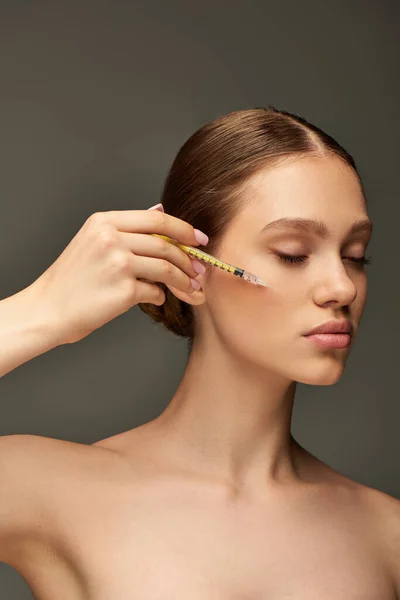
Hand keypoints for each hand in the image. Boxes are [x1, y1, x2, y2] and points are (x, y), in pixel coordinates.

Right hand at [31, 208, 207, 344]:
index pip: (157, 219)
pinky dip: (160, 296)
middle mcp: (111, 238)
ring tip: (190, 287)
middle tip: (199, 269)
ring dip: (183, 279)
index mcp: (104, 222)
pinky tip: (156, 298)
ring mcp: (117, 263)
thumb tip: (161, 209)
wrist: (47, 310)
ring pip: (166, 268)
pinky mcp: (123, 290)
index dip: (184, 228)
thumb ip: (127, 227)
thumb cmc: (71, 280)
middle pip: (165, 244)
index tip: (199, 239)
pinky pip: (156, 291)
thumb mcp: (92, 241)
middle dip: (188, 258)